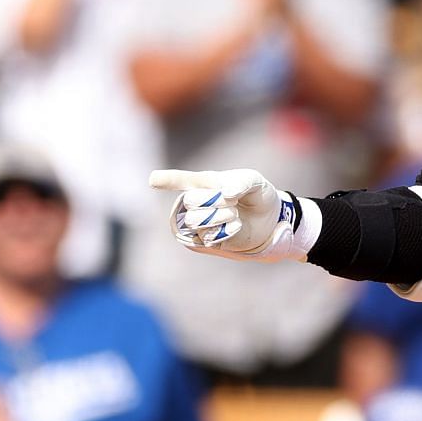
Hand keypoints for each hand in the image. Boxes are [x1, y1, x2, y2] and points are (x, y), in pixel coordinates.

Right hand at [149, 169, 308, 260]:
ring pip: (195, 220)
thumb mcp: (254, 181)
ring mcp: (201, 221)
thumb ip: (241, 182)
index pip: (181, 180)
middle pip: (189, 200)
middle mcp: (198, 201)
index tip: (152, 179)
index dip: (166, 180)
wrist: (269, 219)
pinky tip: (236, 226)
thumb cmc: (257, 194)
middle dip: (214, 201)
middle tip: (233, 201)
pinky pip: (207, 237)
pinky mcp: (207, 240)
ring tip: (235, 214)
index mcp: (205, 182)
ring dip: (220, 217)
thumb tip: (225, 193)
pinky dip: (226, 231)